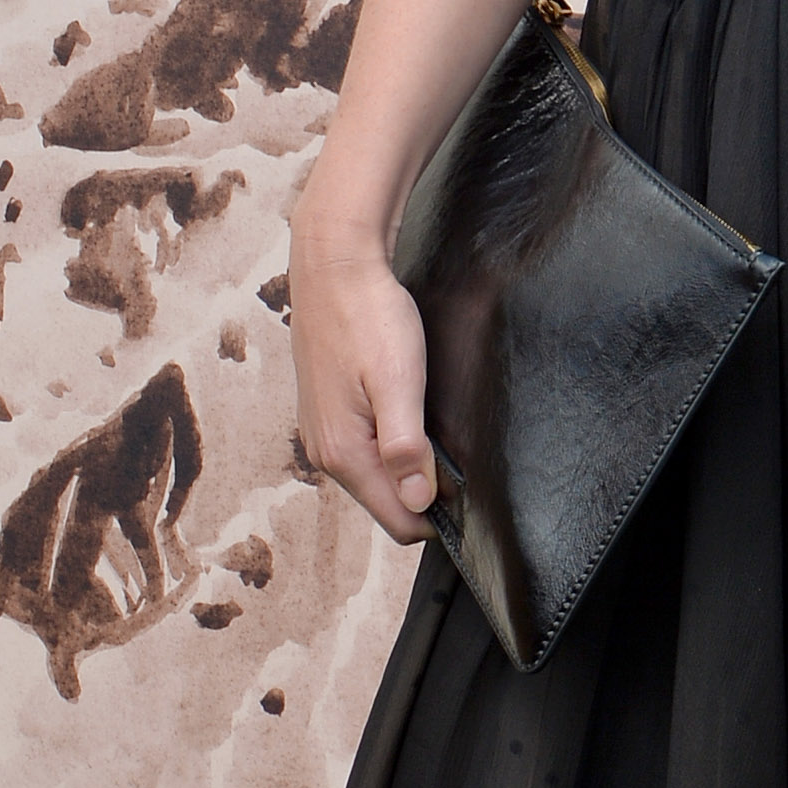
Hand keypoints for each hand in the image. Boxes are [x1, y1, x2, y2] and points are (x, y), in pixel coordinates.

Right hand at [288, 203, 440, 543]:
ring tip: (432, 424)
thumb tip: (417, 502)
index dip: (436, 513)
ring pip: (374, 476)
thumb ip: (406, 446)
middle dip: (422, 489)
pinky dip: (390, 443)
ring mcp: (322, 432)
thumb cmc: (368, 316)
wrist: (333, 265)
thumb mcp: (398, 381)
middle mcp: (324, 452)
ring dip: (407, 464)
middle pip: (385, 502)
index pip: (397, 521)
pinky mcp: (326, 412)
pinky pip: (364, 449)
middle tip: (454, 447)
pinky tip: (407, 410)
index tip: (466, 483)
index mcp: (343, 453)